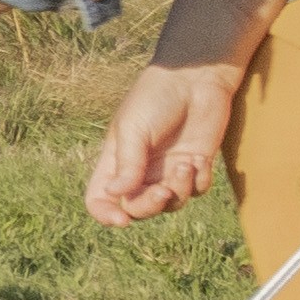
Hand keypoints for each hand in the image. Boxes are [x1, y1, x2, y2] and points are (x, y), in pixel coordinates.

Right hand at [90, 58, 242, 224]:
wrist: (194, 79)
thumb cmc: (155, 98)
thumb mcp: (133, 129)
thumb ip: (127, 164)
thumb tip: (115, 195)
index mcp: (115, 162)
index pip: (100, 198)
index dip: (105, 214)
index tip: (121, 220)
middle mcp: (140, 171)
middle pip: (138, 208)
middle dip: (150, 206)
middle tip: (162, 191)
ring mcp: (168, 170)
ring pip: (171, 204)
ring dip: (178, 191)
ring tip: (186, 165)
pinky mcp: (196, 165)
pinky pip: (197, 190)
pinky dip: (198, 182)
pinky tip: (199, 161)